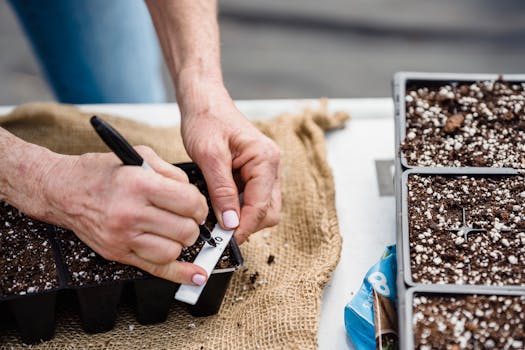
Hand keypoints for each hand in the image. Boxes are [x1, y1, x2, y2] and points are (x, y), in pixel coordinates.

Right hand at [42, 146, 209, 284]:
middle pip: (184, 229)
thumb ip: (172, 173)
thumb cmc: (100, 172)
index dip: (200, 205)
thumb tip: (195, 195)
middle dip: (193, 224)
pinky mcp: (117, 253)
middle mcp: (130, 213)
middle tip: (187, 217)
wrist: (62, 190)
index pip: (189, 202)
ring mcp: (122, 237)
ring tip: (175, 231)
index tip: (196, 204)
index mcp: (139, 185)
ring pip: (173, 251)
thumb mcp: (140, 157)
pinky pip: (155, 269)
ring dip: (182, 243)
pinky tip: (195, 274)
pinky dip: (179, 274)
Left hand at [178, 82, 280, 242]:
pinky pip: (252, 199)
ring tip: (217, 217)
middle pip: (269, 212)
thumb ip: (221, 191)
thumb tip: (230, 223)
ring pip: (262, 208)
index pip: (261, 206)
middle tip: (220, 232)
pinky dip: (238, 207)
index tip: (224, 240)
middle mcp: (272, 165)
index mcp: (266, 159)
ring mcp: (266, 170)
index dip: (243, 227)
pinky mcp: (255, 173)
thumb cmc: (206, 119)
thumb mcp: (209, 155)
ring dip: (242, 217)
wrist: (204, 101)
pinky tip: (220, 205)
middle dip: (246, 225)